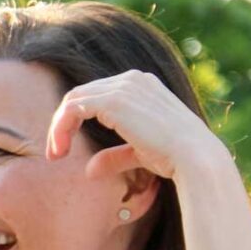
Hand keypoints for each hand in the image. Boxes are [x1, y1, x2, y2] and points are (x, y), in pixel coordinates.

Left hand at [44, 69, 231, 184]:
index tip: (64, 149)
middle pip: (80, 93)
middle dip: (62, 123)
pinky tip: (60, 149)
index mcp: (142, 85)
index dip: (74, 120)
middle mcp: (133, 79)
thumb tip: (89, 170)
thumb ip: (115, 156)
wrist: (195, 159)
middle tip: (54, 154)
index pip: (96, 94)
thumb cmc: (175, 158)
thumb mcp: (140, 153)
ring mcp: (124, 87)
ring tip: (55, 154)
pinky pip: (74, 107)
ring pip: (73, 99)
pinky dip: (61, 127)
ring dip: (58, 127)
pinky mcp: (114, 101)